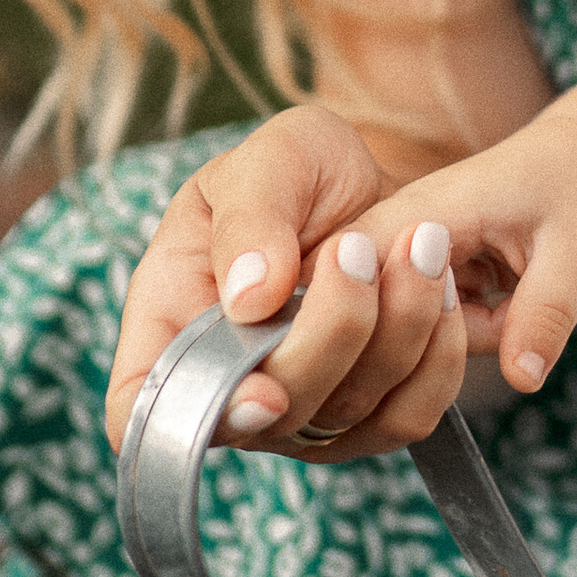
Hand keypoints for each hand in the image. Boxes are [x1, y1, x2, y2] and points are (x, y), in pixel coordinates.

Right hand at [102, 106, 463, 463]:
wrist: (375, 187)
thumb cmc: (302, 171)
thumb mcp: (272, 156)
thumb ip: (251, 214)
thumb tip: (250, 298)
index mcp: (170, 320)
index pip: (136, 410)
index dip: (187, 420)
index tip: (262, 387)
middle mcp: (227, 386)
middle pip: (269, 414)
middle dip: (330, 330)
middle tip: (358, 245)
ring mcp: (300, 416)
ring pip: (347, 415)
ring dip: (396, 329)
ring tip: (418, 243)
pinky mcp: (369, 420)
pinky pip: (409, 416)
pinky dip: (436, 354)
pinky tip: (440, 286)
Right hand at [376, 91, 576, 398]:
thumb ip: (546, 315)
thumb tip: (522, 381)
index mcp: (422, 212)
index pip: (350, 277)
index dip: (363, 322)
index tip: (430, 338)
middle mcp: (400, 232)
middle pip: (376, 319)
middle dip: (438, 341)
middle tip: (514, 308)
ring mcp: (409, 258)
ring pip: (408, 334)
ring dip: (466, 337)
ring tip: (523, 295)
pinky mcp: (425, 278)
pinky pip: (432, 331)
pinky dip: (475, 331)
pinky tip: (513, 299)